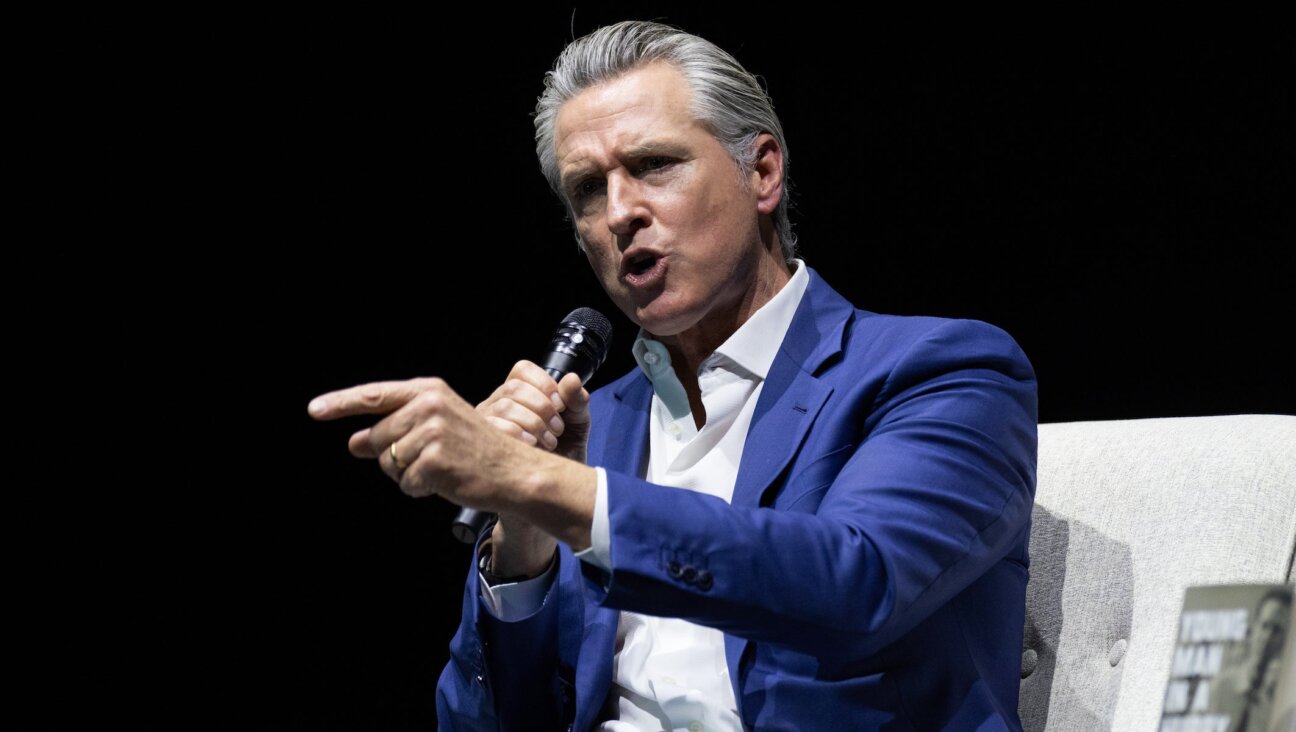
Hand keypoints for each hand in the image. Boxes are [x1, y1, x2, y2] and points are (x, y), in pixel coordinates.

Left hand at [307, 377, 530, 508]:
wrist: (515, 472)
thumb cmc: (476, 451)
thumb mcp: (436, 430)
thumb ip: (395, 430)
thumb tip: (354, 442)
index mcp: (429, 391)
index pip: (375, 396)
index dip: (341, 403)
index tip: (314, 410)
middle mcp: (429, 405)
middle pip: (378, 438)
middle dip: (392, 457)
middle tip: (428, 461)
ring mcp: (432, 432)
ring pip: (389, 463)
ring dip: (408, 475)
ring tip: (440, 470)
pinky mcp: (434, 460)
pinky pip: (405, 483)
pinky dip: (420, 489)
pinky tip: (445, 481)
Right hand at [474, 361, 590, 575]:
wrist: (545, 500)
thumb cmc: (556, 461)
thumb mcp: (575, 429)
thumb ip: (577, 404)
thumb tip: (572, 380)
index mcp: (516, 396)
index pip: (521, 371)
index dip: (544, 383)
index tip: (560, 406)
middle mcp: (495, 407)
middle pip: (513, 388)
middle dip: (543, 408)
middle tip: (557, 430)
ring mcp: (482, 427)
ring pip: (504, 407)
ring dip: (534, 424)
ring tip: (547, 443)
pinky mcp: (478, 448)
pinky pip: (495, 428)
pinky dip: (521, 436)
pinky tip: (532, 449)